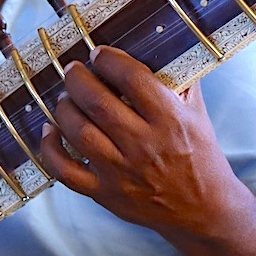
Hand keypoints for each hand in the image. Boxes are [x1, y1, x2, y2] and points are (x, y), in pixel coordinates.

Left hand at [34, 45, 243, 238]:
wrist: (206, 209)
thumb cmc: (200, 156)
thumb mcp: (196, 115)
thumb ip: (177, 83)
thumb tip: (157, 46)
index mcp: (170, 120)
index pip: (132, 79)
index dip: (109, 60)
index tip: (98, 53)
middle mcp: (144, 146)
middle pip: (97, 103)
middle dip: (78, 79)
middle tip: (72, 69)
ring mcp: (121, 172)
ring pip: (79, 132)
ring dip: (64, 108)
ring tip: (65, 97)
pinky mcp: (105, 194)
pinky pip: (65, 171)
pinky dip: (50, 148)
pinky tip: (49, 130)